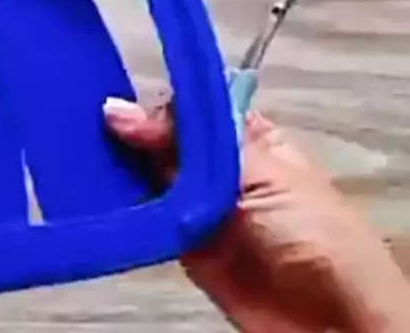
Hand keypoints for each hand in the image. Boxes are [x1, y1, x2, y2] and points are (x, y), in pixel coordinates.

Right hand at [104, 97, 409, 331]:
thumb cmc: (314, 234)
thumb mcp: (258, 172)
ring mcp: (195, 205)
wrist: (328, 319)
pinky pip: (143, 216)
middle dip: (132, 134)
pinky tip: (96, 193)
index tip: (121, 105)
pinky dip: (121, 206)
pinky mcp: (178, 241)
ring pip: (146, 175)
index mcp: (246, 139)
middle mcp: (217, 167)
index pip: (192, 108)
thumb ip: (189, 143)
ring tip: (86, 157)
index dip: (158, 104)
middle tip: (94, 130)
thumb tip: (119, 110)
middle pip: (162, 140)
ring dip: (121, 169)